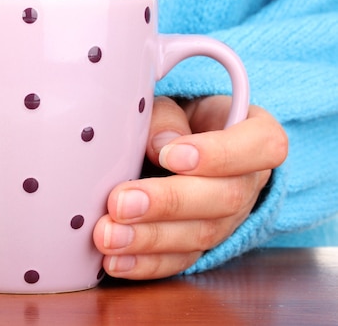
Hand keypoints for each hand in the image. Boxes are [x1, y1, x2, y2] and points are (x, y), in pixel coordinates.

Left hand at [93, 95, 287, 279]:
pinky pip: (179, 261)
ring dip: (149, 239)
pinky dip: (145, 264)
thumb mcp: (171, 106)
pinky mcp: (200, 246)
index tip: (171, 156)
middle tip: (120, 203)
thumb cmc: (175, 121)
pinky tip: (116, 262)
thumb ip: (167, 119)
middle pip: (225, 198)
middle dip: (168, 203)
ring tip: (107, 236)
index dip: (220, 154)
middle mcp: (248, 182)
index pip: (262, 145)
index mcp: (254, 137)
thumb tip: (161, 144)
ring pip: (200, 236)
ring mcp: (228, 220)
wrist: (176, 147)